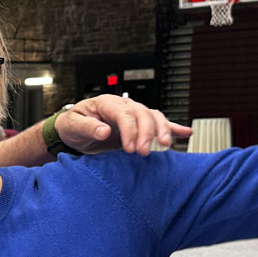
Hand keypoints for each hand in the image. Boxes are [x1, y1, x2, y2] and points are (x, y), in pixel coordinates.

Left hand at [56, 95, 191, 155]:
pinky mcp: (138, 125)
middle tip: (144, 153)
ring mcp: (132, 114)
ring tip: (165, 146)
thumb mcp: (73, 125)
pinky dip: (173, 127)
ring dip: (162, 130)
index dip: (130, 130)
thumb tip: (103, 131)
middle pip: (143, 114)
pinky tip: (186, 133)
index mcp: (107, 103)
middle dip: (147, 133)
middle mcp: (123, 105)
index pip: (124, 114)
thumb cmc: (72, 126)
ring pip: (154, 117)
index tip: (130, 148)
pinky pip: (158, 122)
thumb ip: (87, 127)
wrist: (73, 130)